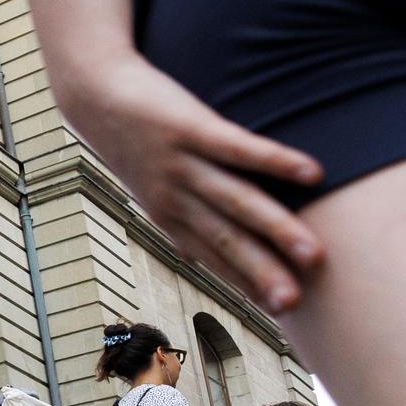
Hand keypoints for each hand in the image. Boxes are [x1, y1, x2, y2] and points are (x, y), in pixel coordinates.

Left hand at [52, 52, 322, 311]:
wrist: (92, 94)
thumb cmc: (131, 141)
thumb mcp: (151, 188)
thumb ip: (181, 221)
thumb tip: (205, 258)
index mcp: (167, 215)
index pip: (213, 256)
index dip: (246, 283)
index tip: (282, 311)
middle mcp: (174, 197)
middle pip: (226, 238)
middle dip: (261, 272)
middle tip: (295, 302)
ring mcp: (181, 163)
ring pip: (235, 201)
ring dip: (275, 228)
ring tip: (313, 253)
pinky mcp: (188, 127)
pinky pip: (236, 148)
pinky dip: (273, 161)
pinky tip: (312, 174)